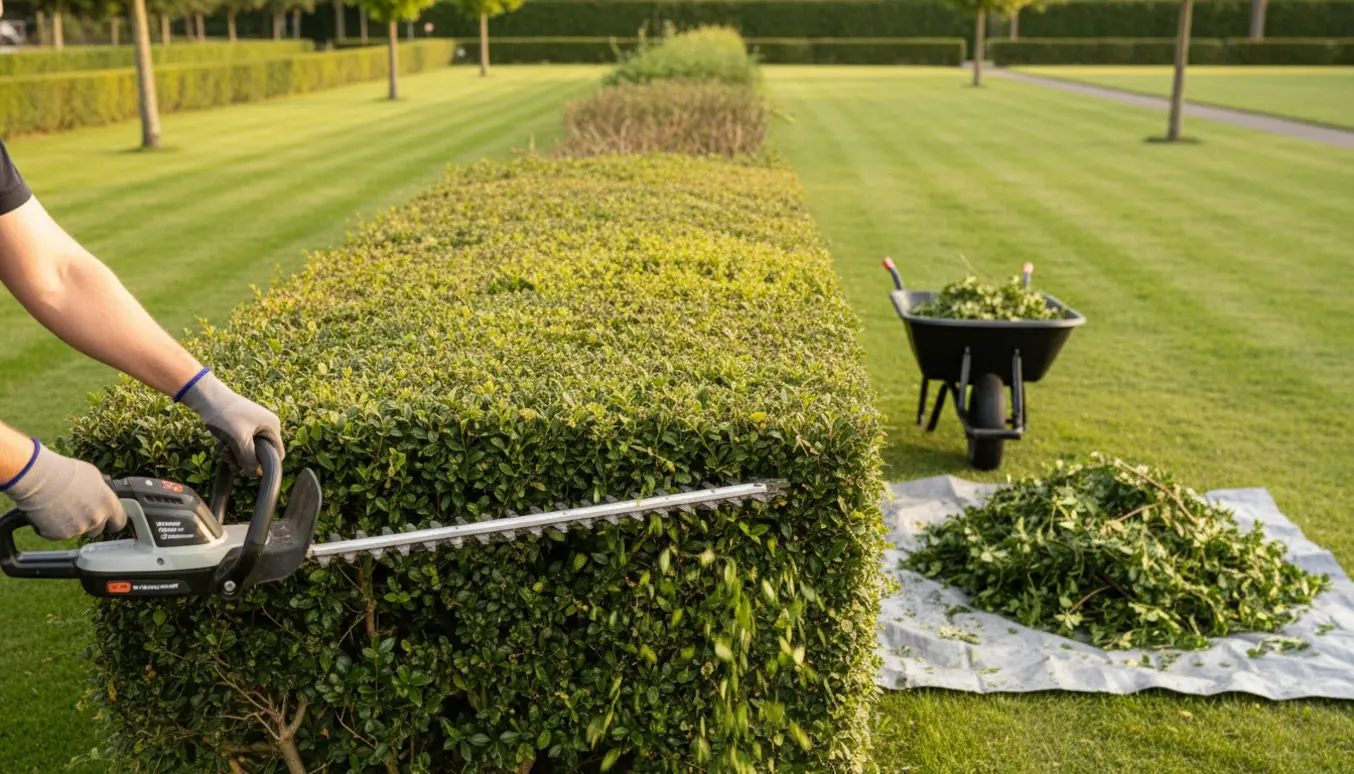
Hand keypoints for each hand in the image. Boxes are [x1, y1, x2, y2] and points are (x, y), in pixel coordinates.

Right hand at [6, 444, 125, 539]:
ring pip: (78, 531)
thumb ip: (102, 491)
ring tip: (60, 507)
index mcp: (108, 504)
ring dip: (71, 524)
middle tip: (77, 510)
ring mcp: (78, 529)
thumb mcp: (93, 476)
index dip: (113, 521)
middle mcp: (96, 519)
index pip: (119, 522)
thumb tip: (103, 493)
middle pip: (97, 529)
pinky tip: (49, 513)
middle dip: (90, 522)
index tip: (110, 521)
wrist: (39, 478)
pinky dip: (54, 527)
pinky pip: (59, 534)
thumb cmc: (65, 472)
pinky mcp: (59, 535)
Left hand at [179, 371, 283, 475]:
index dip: (266, 464)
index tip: (249, 468)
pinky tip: (220, 445)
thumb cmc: (226, 414)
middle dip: (245, 460)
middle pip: (261, 456)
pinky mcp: (241, 431)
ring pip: (248, 454)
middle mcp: (265, 428)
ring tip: (222, 449)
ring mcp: (253, 430)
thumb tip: (255, 474)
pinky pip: (240, 448)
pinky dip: (230, 450)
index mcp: (272, 427)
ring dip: (234, 456)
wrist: (207, 398)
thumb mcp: (239, 438)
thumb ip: (249, 458)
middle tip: (230, 457)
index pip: (278, 454)